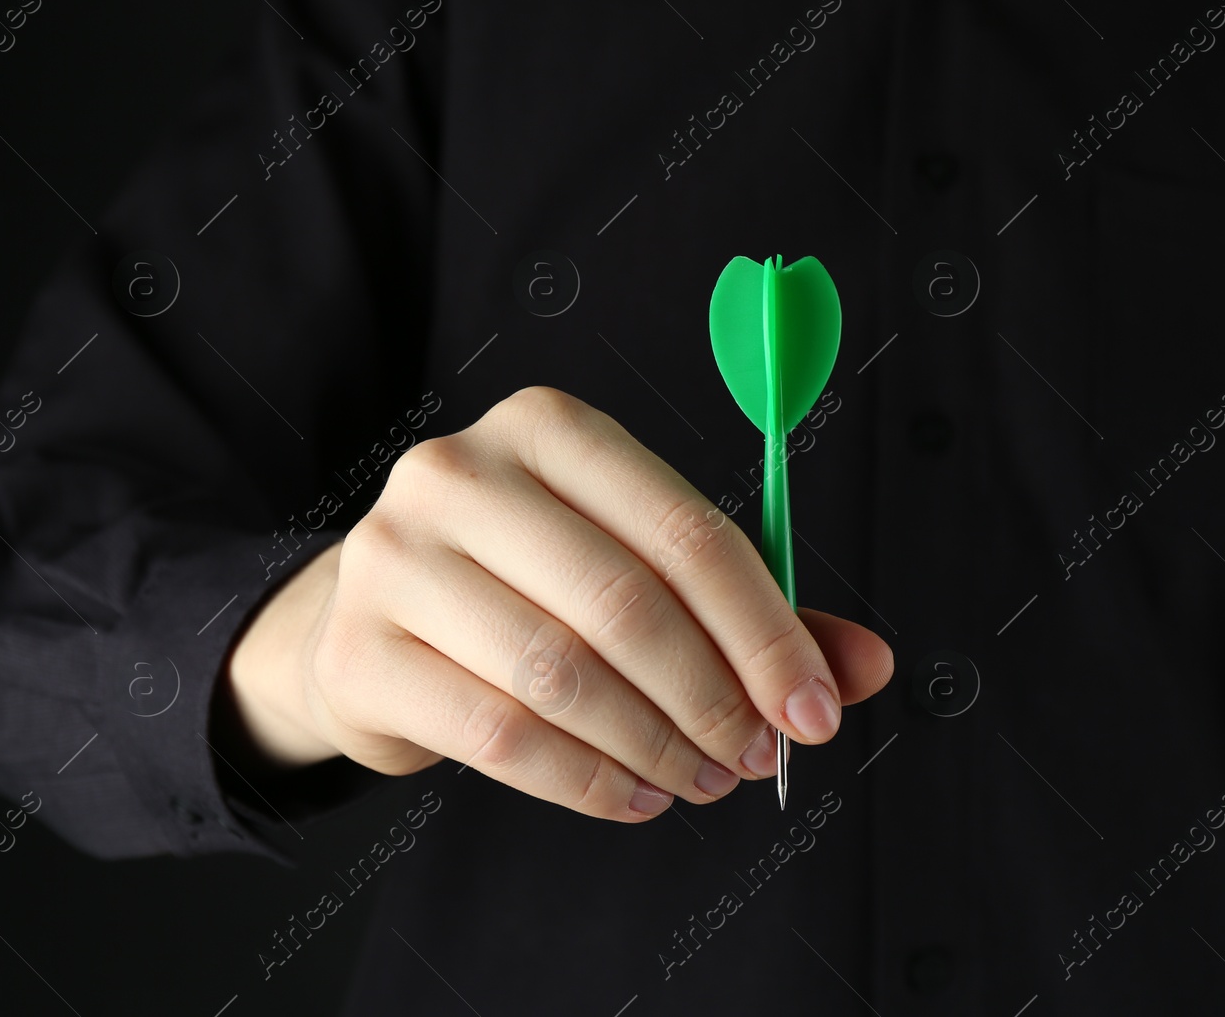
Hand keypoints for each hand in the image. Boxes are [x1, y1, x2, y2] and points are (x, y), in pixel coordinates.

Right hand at [223, 386, 893, 821]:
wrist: (367, 625)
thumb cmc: (525, 587)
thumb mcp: (634, 567)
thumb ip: (748, 610)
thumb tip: (865, 667)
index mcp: (550, 428)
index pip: (688, 532)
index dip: (766, 633)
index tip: (812, 712)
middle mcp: (462, 472)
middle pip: (627, 603)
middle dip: (712, 699)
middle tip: (753, 760)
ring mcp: (395, 556)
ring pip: (561, 673)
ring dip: (654, 746)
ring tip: (697, 782)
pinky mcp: (359, 649)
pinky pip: (500, 735)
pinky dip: (586, 781)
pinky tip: (632, 795)